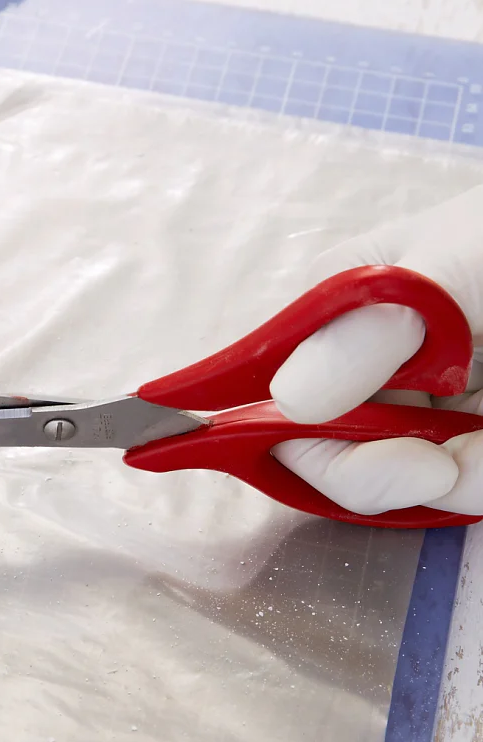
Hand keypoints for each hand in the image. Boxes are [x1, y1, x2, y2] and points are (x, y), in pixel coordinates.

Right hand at [270, 186, 482, 514]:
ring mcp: (423, 398)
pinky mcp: (469, 428)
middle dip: (384, 474)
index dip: (297, 440)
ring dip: (453, 478)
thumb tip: (290, 398)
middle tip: (445, 468)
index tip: (384, 463)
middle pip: (334, 452)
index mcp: (342, 310)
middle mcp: (370, 360)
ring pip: (402, 476)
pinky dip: (479, 475)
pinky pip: (457, 476)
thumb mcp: (455, 262)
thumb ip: (373, 328)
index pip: (279, 392)